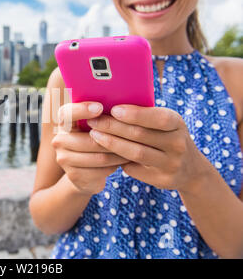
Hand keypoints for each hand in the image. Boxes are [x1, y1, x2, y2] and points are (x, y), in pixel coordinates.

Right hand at [52, 102, 131, 195]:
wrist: (86, 171)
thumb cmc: (96, 139)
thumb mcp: (96, 125)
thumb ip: (102, 113)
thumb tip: (122, 99)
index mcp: (63, 122)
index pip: (67, 113)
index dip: (82, 110)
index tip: (100, 107)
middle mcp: (59, 140)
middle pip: (90, 139)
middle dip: (115, 137)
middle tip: (135, 133)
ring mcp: (64, 159)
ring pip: (99, 156)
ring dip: (119, 153)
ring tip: (136, 148)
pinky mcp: (73, 175)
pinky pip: (100, 170)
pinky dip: (115, 166)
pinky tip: (125, 161)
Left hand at [87, 105, 211, 192]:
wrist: (190, 169)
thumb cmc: (166, 137)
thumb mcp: (164, 123)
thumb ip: (144, 116)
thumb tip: (109, 104)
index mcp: (177, 123)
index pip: (157, 118)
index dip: (135, 114)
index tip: (113, 109)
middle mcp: (178, 144)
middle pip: (140, 135)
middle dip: (113, 127)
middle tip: (93, 121)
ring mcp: (172, 164)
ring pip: (135, 153)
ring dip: (111, 143)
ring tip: (94, 135)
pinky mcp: (163, 180)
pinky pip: (134, 169)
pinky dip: (117, 160)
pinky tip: (102, 153)